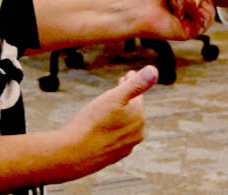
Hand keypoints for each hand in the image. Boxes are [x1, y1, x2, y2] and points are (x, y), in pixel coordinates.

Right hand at [55, 65, 157, 179]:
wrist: (73, 155)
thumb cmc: (92, 123)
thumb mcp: (113, 97)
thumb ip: (136, 84)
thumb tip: (154, 70)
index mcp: (139, 116)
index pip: (137, 94)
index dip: (131, 82)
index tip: (128, 74)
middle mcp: (137, 133)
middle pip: (133, 109)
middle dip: (128, 97)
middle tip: (121, 84)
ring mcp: (126, 147)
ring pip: (125, 124)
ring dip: (120, 113)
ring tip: (111, 106)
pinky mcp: (115, 156)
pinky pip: (117, 137)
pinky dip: (113, 128)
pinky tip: (104, 128)